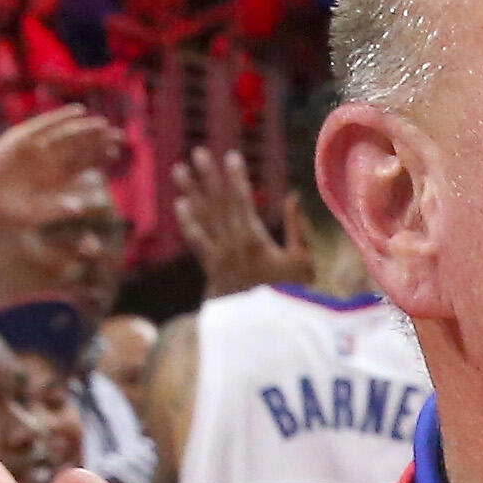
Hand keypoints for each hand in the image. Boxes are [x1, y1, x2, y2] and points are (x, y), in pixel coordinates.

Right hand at [0, 104, 119, 233]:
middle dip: (98, 142)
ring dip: (85, 129)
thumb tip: (86, 205)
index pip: (81, 165)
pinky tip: (80, 111)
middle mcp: (44, 162)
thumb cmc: (0, 212)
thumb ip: (59, 209)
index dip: (99, 158)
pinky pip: (43, 125)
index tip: (117, 152)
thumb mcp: (34, 214)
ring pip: (65, 135)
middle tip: (121, 136)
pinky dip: (60, 117)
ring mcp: (32, 149)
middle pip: (78, 148)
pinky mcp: (18, 139)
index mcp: (51, 179)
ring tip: (105, 124)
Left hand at [172, 144, 298, 296]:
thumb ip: (296, 227)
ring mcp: (219, 256)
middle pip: (218, 203)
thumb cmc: (292, 296)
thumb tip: (293, 196)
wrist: (268, 330)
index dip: (236, 176)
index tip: (231, 155)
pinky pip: (196, 240)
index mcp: (255, 240)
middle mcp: (232, 244)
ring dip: (191, 191)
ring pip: (203, 217)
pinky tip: (181, 204)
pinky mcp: (212, 268)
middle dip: (209, 176)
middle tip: (199, 152)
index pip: (242, 200)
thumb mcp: (303, 262)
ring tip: (179, 169)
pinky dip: (188, 221)